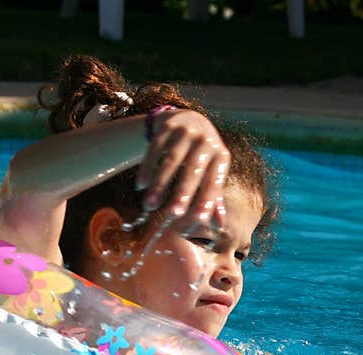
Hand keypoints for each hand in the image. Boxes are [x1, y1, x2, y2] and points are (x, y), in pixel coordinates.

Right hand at [135, 109, 230, 227]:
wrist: (190, 120)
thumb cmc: (203, 156)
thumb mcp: (212, 172)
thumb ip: (215, 198)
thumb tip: (220, 225)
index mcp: (221, 156)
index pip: (214, 182)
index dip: (207, 200)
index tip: (199, 219)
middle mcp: (206, 142)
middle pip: (193, 171)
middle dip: (182, 194)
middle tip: (172, 214)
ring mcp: (187, 132)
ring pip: (171, 161)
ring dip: (159, 184)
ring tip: (149, 205)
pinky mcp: (168, 126)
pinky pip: (155, 149)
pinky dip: (147, 168)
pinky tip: (141, 185)